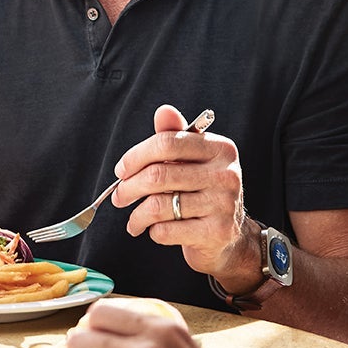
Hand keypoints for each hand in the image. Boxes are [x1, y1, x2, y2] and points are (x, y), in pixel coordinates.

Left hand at [111, 105, 257, 282]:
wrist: (229, 237)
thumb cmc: (201, 192)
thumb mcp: (191, 161)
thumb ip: (174, 136)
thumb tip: (164, 111)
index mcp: (220, 148)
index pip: (167, 143)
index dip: (135, 156)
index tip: (120, 171)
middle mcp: (226, 173)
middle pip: (158, 175)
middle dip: (129, 188)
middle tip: (118, 197)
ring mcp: (224, 204)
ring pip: (159, 205)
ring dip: (137, 215)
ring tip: (133, 220)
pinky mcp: (217, 232)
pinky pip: (167, 230)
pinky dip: (153, 232)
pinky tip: (154, 230)